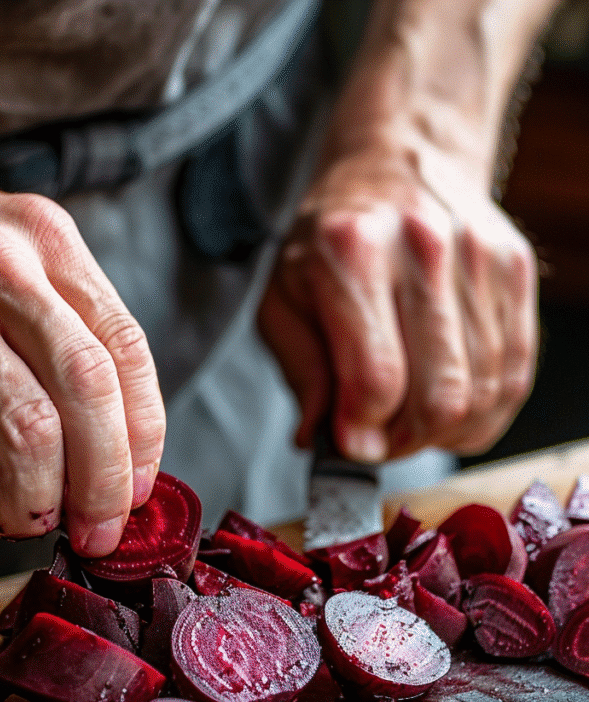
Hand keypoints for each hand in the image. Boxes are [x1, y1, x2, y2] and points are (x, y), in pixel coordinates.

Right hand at [0, 111, 164, 554]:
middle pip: (89, 394)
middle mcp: (3, 270)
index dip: (143, 437)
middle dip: (103, 485)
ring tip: (13, 515)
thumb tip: (105, 447)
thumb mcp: (8, 254)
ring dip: (31, 502)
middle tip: (95, 531)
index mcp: (48, 246)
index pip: (126, 352)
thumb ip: (61, 329)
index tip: (135, 488)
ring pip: (27, 433)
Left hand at [258, 136, 537, 463]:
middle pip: (438, 397)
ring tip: (410, 421)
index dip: (362, 433)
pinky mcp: (515, 271)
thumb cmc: (330, 239)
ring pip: (481, 396)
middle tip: (381, 439)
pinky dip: (481, 414)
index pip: (376, 380)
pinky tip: (449, 409)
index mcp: (353, 252)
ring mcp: (480, 258)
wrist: (396, 163)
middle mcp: (425, 249)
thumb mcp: (282, 298)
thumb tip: (317, 438)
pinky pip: (514, 377)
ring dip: (442, 432)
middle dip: (405, 441)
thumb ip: (299, 370)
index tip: (349, 442)